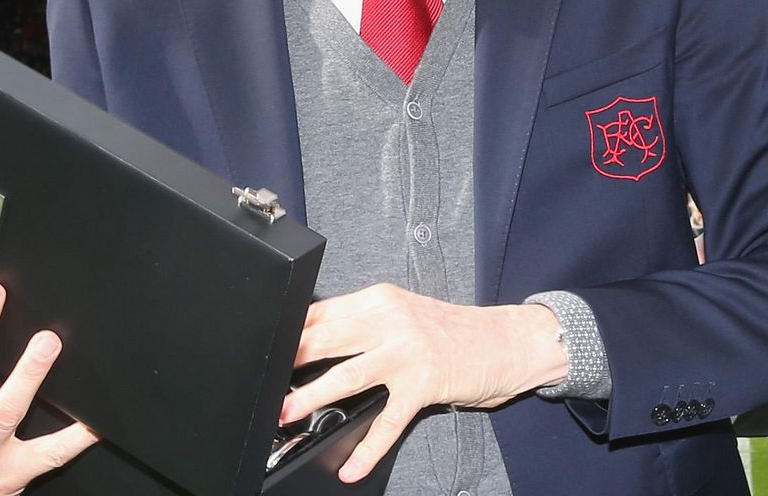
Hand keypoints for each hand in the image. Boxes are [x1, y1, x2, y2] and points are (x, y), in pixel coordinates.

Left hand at [281, 284, 565, 483]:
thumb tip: (313, 340)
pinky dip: (367, 448)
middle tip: (263, 381)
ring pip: (347, 376)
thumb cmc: (450, 331)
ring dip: (311, 397)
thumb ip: (364, 323)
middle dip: (290, 360)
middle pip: (326, 339)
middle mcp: (391, 321)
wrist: (504, 341)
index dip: (290, 331)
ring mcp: (408, 352)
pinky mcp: (425, 384)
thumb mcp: (403, 313)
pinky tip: (351, 466)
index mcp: (380, 300)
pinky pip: (388, 421)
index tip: (264, 347)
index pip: (322, 312)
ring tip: (286, 413)